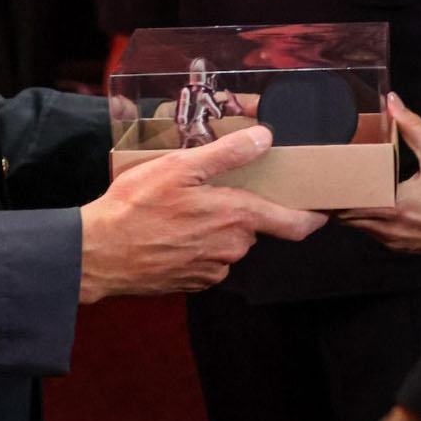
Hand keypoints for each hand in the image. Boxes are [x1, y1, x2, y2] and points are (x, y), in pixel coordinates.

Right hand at [78, 125, 327, 301]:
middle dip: (238, 210)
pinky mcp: (192, 282)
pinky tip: (170, 232)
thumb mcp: (181, 166)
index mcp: (236, 218)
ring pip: (228, 243)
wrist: (99, 254)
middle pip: (252, 227)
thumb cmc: (136, 207)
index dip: (311, 217)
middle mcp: (232, 248)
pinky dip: (196, 245)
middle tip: (210, 191)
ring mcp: (212, 269)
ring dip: (214, 227)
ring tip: (181, 210)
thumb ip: (227, 153)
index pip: (293, 224)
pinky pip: (207, 259)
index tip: (320, 211)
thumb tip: (265, 138)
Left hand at [336, 93, 420, 260]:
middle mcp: (388, 229)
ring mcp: (393, 241)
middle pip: (345, 216)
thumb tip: (392, 101)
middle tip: (325, 175)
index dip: (330, 190)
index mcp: (393, 207)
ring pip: (357, 226)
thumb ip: (414, 128)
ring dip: (349, 208)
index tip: (320, 173)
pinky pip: (372, 232)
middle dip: (335, 197)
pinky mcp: (401, 246)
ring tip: (342, 183)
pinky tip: (367, 199)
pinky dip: (365, 217)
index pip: (345, 203)